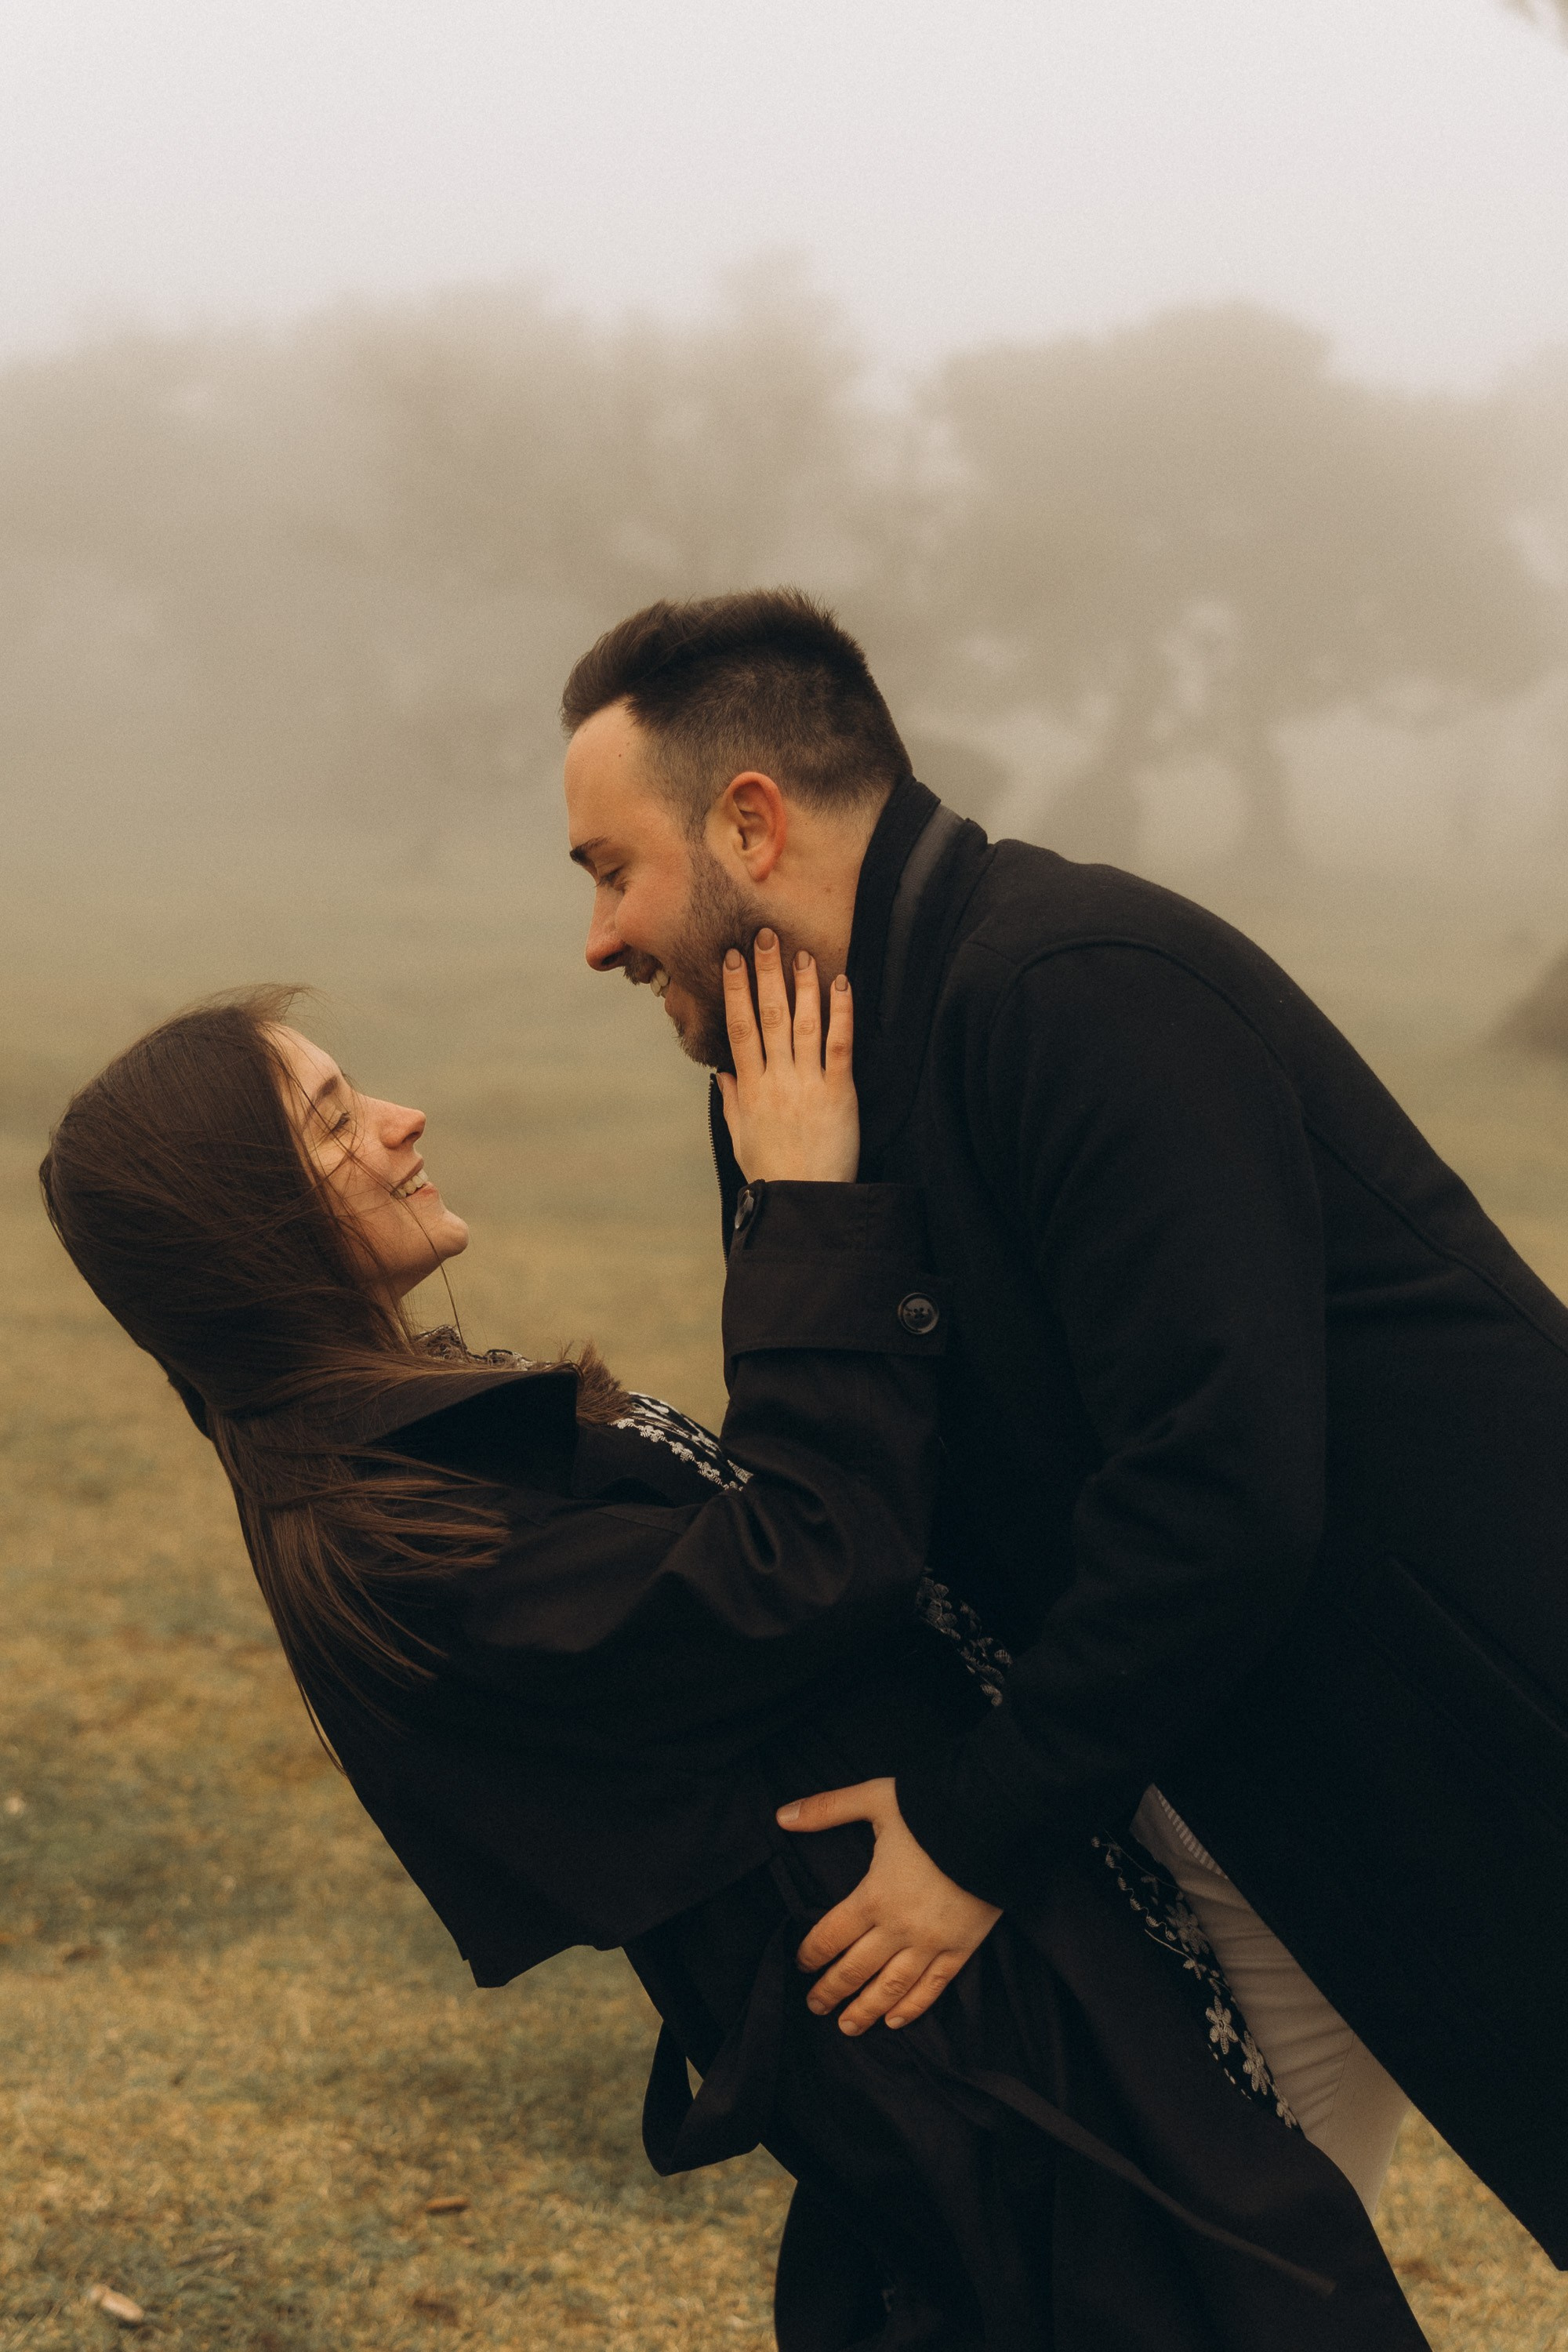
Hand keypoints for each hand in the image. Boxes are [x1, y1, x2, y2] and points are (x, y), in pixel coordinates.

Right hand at [716, 930, 857, 1183]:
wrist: (806, 1201)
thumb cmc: (773, 1172)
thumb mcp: (741, 1137)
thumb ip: (731, 1101)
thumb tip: (720, 1073)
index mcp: (749, 1088)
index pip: (738, 1028)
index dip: (735, 990)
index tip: (731, 959)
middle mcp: (776, 1079)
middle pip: (767, 1016)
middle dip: (765, 973)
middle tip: (763, 936)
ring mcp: (808, 1083)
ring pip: (803, 1023)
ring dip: (801, 984)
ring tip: (800, 953)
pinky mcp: (839, 1092)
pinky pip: (840, 1045)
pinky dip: (840, 1013)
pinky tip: (840, 985)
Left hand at [776, 1777, 1000, 2032]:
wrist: (993, 1820)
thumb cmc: (932, 1809)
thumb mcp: (876, 1799)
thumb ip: (828, 1808)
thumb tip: (782, 1815)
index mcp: (873, 1895)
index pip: (832, 1935)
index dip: (812, 1954)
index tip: (801, 1966)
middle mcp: (899, 1927)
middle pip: (856, 1969)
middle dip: (831, 1990)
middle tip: (814, 2007)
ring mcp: (932, 1942)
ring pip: (891, 1987)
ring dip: (866, 2009)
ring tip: (847, 2026)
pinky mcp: (962, 1947)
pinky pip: (934, 1986)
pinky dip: (914, 2007)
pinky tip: (895, 2020)